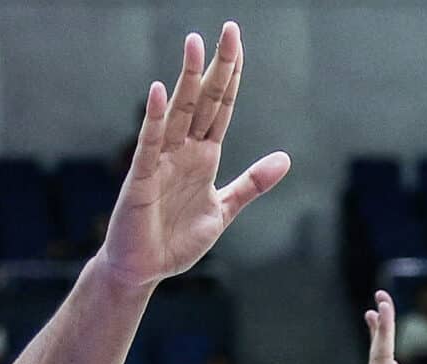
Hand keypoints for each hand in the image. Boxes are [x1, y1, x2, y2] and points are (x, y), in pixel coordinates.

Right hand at [94, 23, 290, 288]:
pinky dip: (154, 118)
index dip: (232, 77)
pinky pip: (148, 144)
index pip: (222, 108)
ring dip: (187, 79)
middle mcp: (183, 151)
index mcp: (204, 157)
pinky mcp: (141, 178)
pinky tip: (159, 92)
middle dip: (217, 67)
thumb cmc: (177, 240)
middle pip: (204, 101)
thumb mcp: (224, 210)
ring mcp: (161, 161)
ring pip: (178, 112)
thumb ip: (251, 184)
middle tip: (229, 30)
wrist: (144, 269)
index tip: (238, 44)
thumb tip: (285, 158)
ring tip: (194, 44)